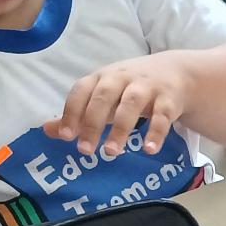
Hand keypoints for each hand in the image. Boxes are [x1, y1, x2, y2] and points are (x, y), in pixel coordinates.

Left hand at [44, 54, 195, 157]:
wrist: (178, 72)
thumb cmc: (132, 88)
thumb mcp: (104, 96)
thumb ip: (78, 114)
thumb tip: (48, 130)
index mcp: (103, 78)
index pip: (82, 90)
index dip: (72, 111)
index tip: (66, 136)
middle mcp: (123, 78)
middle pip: (104, 96)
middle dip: (93, 123)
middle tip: (85, 151)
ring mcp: (147, 87)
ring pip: (132, 104)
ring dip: (121, 128)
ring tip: (112, 152)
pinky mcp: (169, 98)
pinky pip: (162, 115)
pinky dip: (156, 132)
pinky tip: (149, 150)